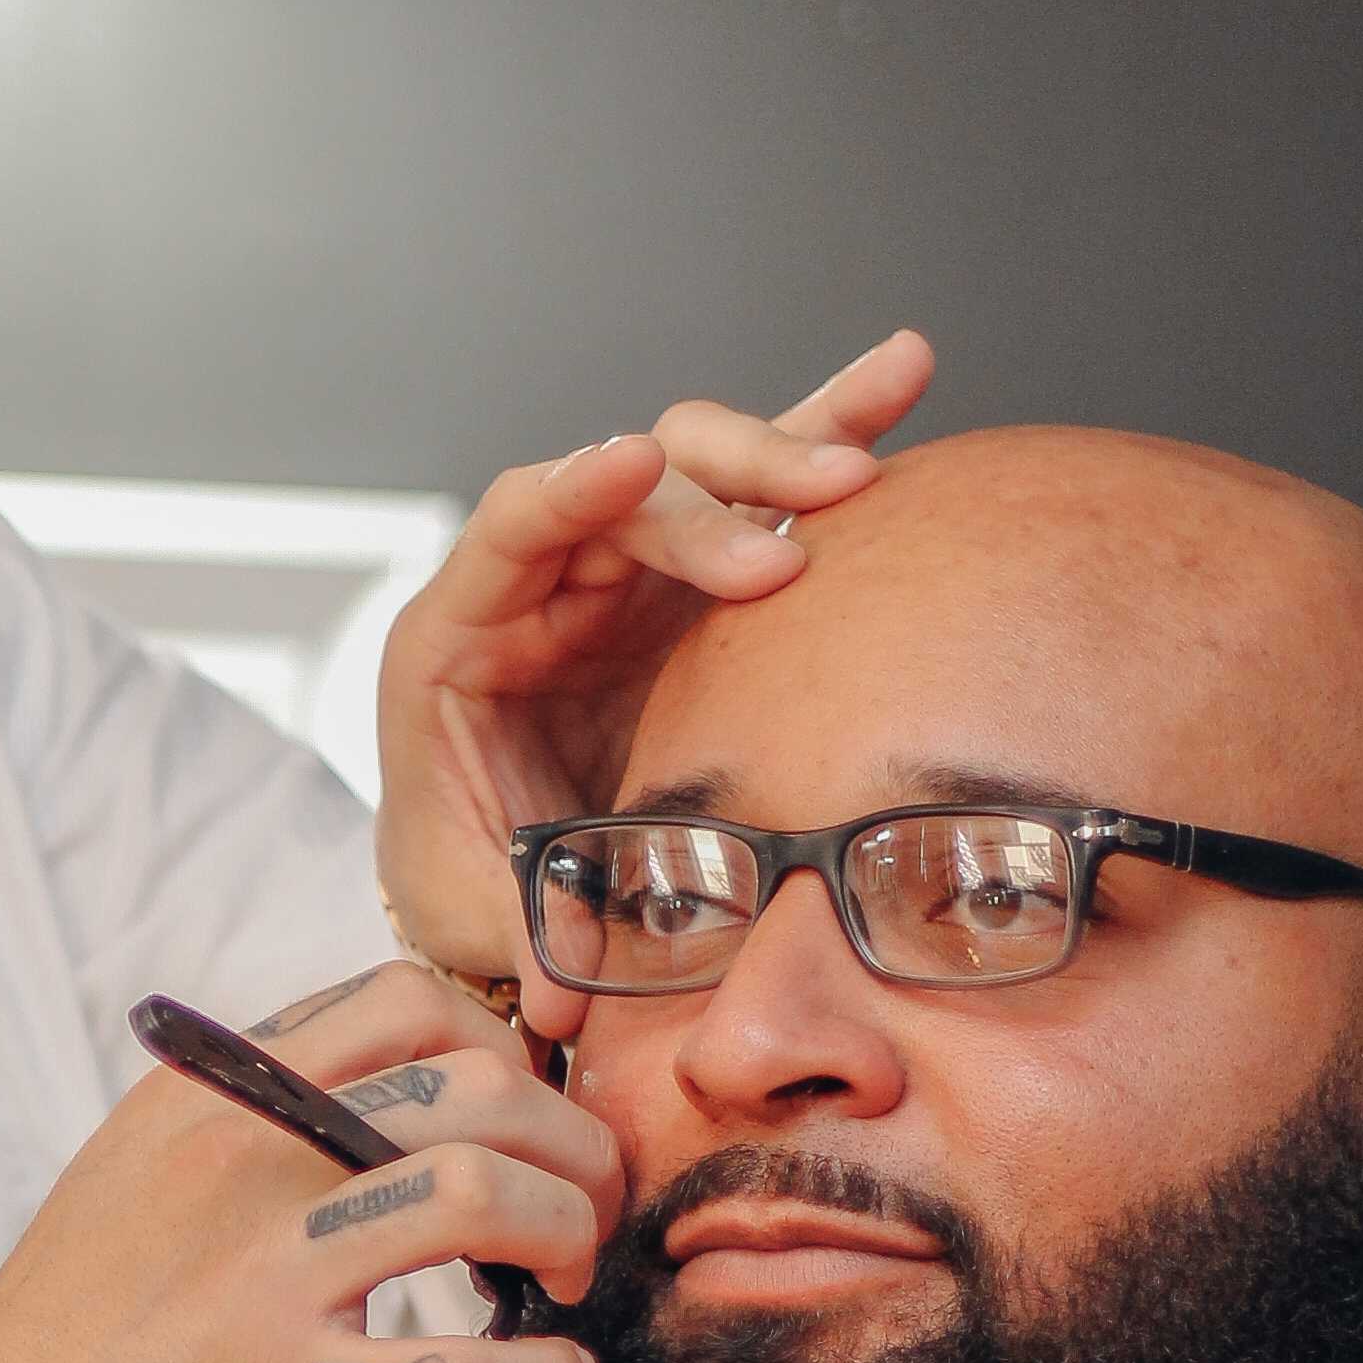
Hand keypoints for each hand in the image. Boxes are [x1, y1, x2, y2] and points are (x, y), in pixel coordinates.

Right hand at [0, 969, 614, 1362]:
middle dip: (572, 1147)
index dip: (505, 1050)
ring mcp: (257, 1277)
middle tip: (582, 1210)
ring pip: (484, 1197)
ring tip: (564, 1286)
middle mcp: (239, 1160)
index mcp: (210, 1092)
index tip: (523, 1120)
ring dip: (568, 1240)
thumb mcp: (137, 1168)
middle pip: (478, 1087)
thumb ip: (250, 1113)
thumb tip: (390, 1091)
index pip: (409, 999)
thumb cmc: (68, 1327)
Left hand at [373, 332, 935, 1020]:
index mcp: (459, 638)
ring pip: (707, 469)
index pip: (510, 530)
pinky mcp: (700, 581)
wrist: (497, 882)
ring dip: (787, 451)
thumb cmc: (472, 889)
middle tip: (793, 545)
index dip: (568, 492)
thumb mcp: (484, 915)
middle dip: (712, 501)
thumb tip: (565, 991)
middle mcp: (545, 580)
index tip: (629, 469)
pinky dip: (833, 428)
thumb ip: (529, 935)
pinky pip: (768, 493)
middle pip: (631, 485)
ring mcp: (628, 569)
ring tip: (865, 463)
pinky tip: (903, 370)